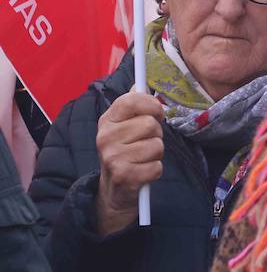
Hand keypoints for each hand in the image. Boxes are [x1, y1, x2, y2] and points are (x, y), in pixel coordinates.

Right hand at [94, 89, 164, 235]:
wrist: (113, 189)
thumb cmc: (126, 150)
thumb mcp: (125, 125)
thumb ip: (134, 104)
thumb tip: (139, 82)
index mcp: (107, 120)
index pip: (131, 99)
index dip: (151, 105)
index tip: (156, 113)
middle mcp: (105, 137)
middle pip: (150, 125)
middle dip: (156, 134)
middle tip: (145, 142)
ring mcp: (112, 158)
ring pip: (157, 145)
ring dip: (156, 153)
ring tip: (143, 157)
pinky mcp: (123, 176)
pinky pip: (157, 167)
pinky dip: (155, 170)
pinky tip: (143, 172)